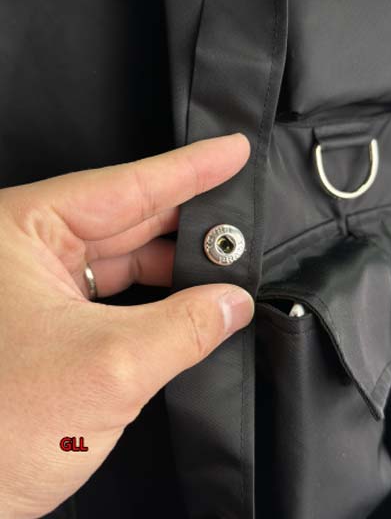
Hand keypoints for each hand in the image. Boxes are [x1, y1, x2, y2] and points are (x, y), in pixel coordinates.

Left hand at [0, 133, 253, 517]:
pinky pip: (116, 294)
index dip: (188, 169)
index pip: (124, 186)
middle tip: (240, 220)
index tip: (232, 151)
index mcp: (20, 232)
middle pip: (128, 218)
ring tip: (227, 267)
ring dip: (178, 265)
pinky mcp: (49, 321)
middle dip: (190, 222)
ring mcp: (36, 286)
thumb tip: (234, 303)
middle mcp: (26, 251)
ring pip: (124, 258)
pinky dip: (157, 298)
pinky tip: (192, 300)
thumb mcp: (109, 367)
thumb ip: (184, 327)